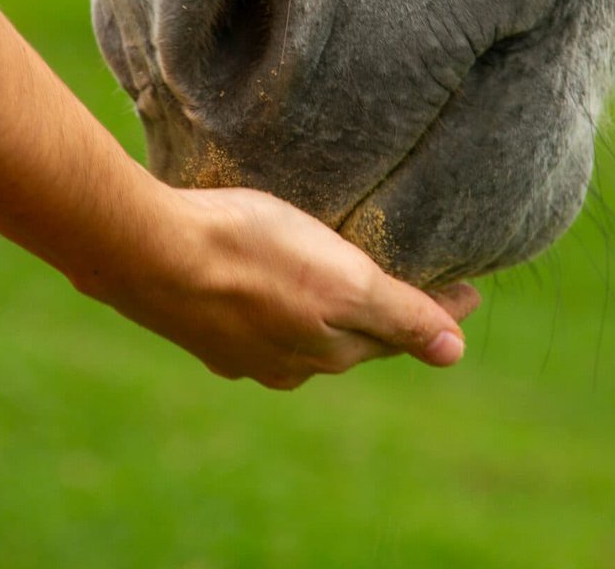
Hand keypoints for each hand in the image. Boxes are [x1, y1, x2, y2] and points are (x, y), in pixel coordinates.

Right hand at [92, 183, 480, 389]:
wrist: (144, 251)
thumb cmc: (250, 255)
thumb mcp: (341, 281)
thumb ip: (399, 314)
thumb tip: (456, 351)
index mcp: (325, 353)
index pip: (396, 333)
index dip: (435, 310)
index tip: (470, 287)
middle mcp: (283, 362)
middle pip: (349, 338)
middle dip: (382, 316)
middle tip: (412, 283)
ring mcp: (234, 347)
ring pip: (299, 332)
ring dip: (324, 312)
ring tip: (338, 282)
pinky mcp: (195, 323)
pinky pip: (252, 317)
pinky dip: (273, 302)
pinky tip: (263, 285)